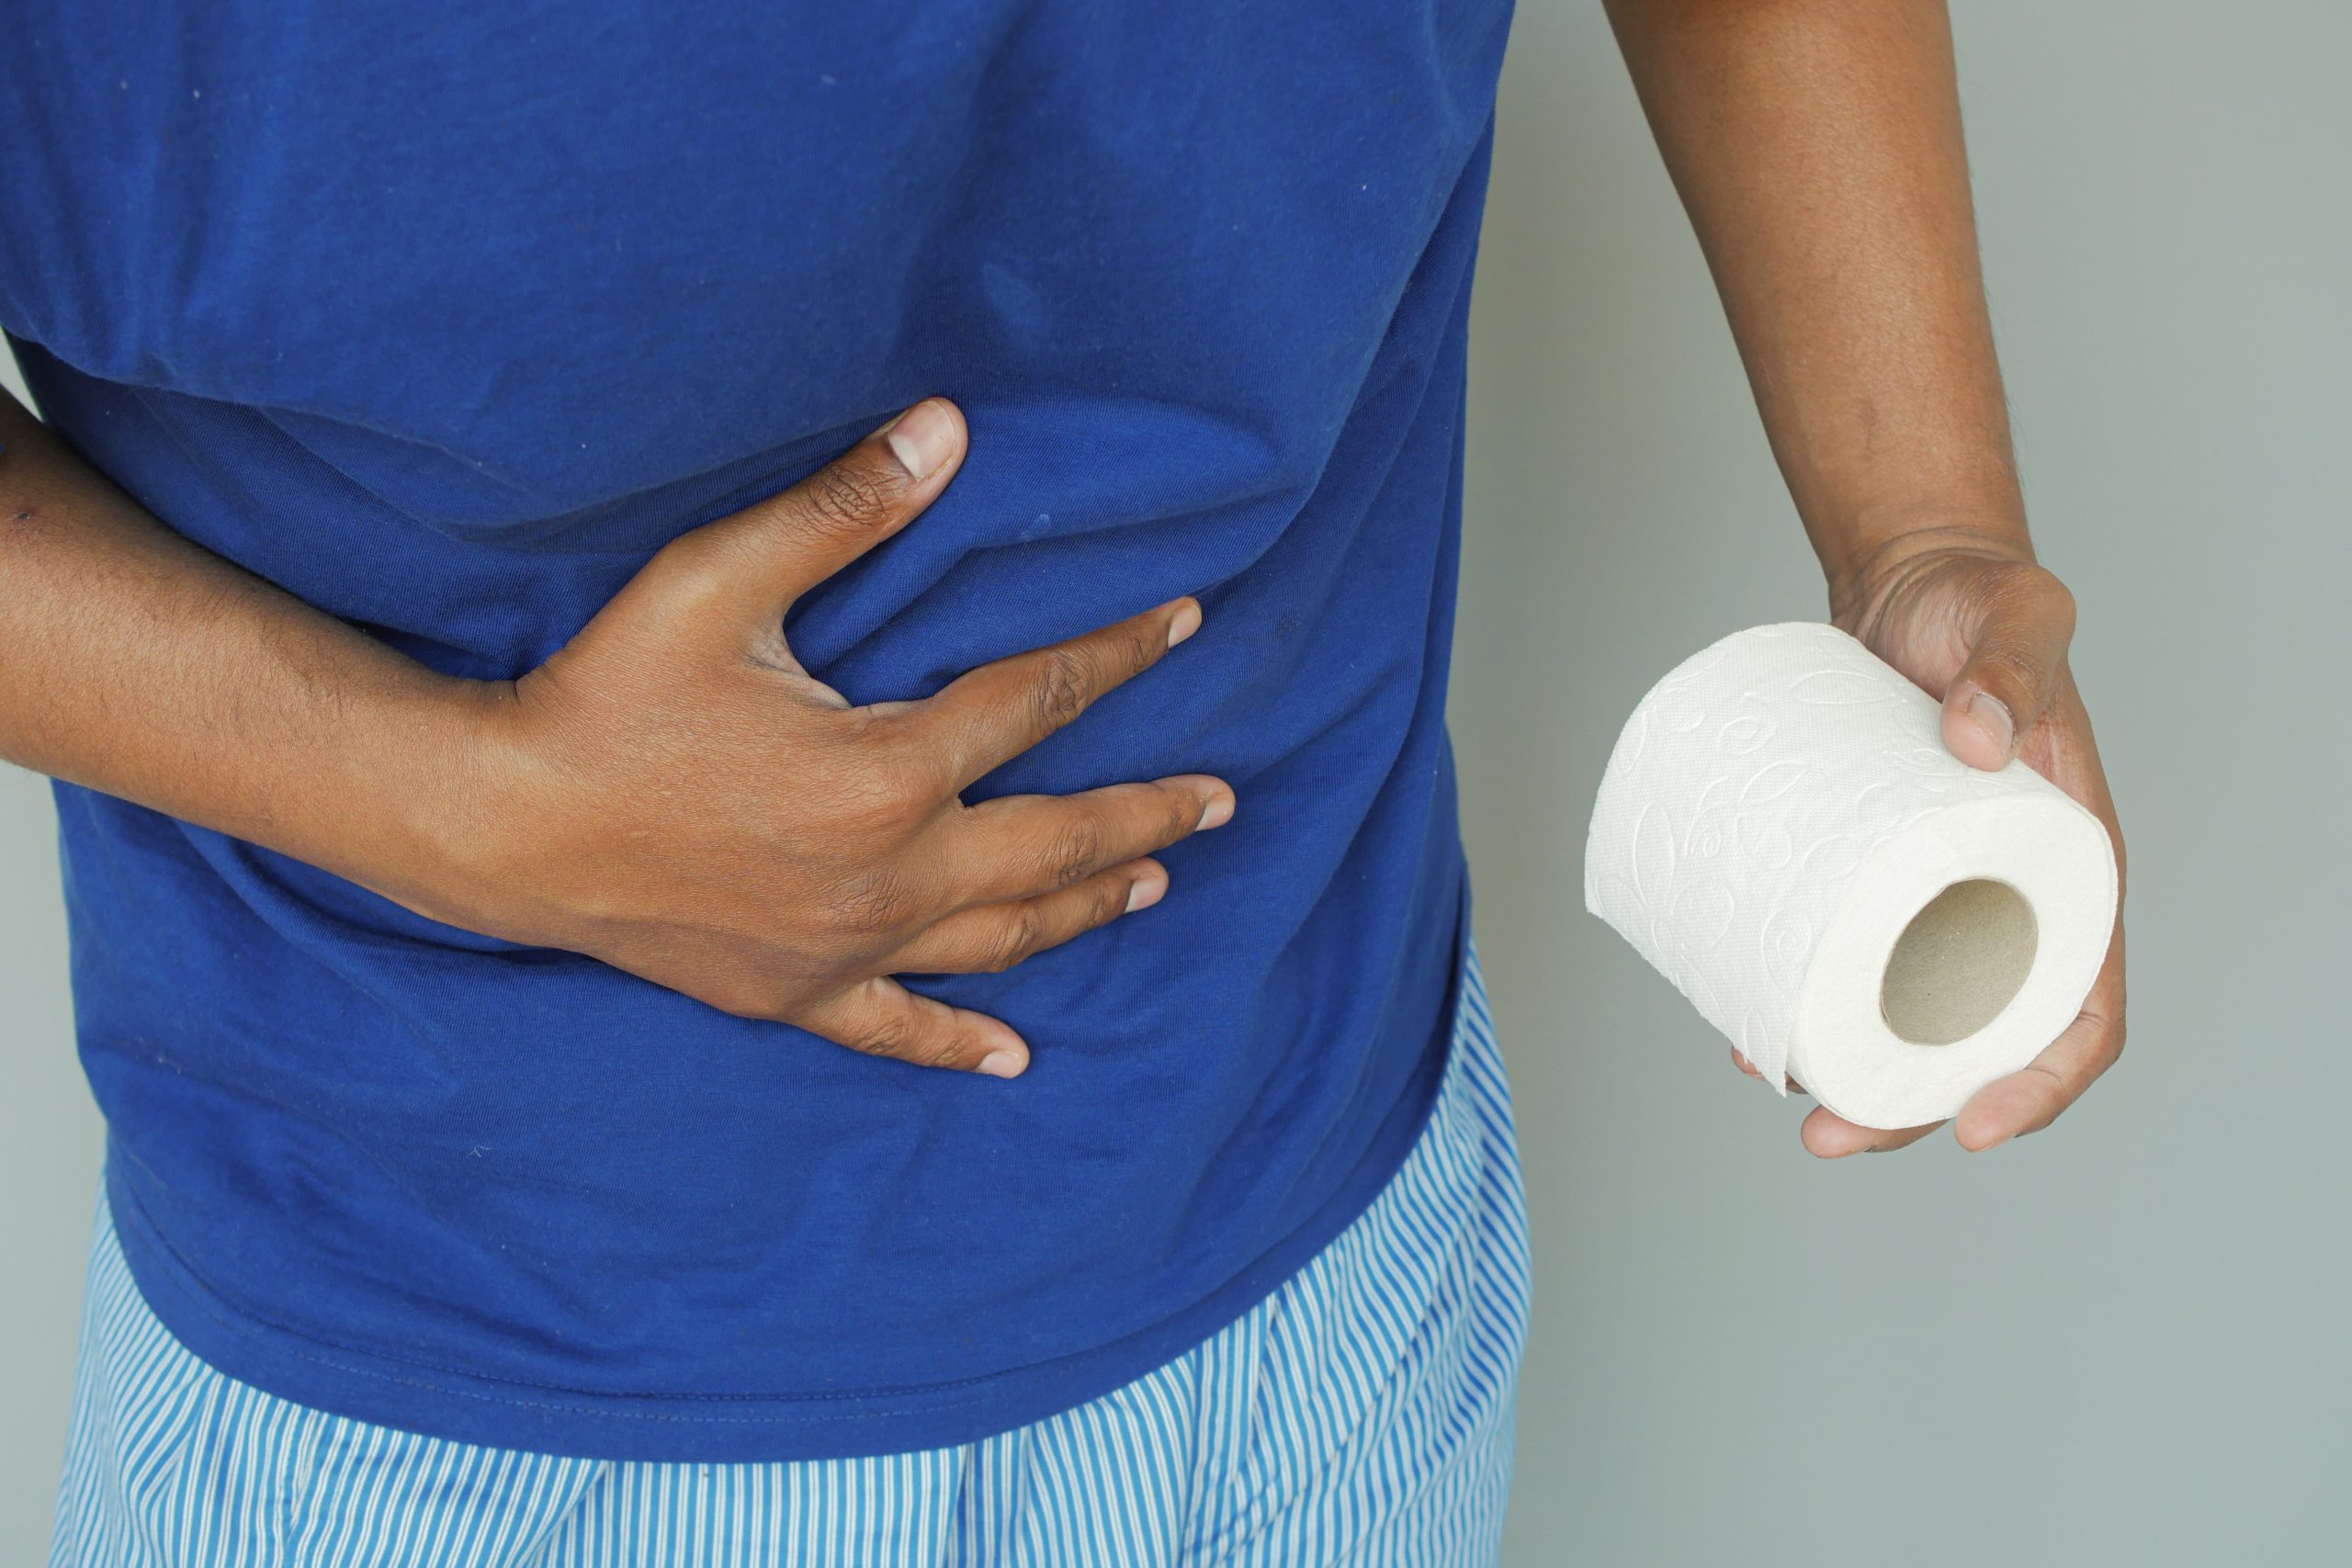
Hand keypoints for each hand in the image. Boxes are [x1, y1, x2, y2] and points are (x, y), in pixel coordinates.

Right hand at [421, 398, 1232, 1077]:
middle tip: (1221, 800)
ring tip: (1154, 884)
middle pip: (1059, 842)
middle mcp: (890, 874)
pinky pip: (899, 1031)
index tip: (1186, 623)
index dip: (1118, 655)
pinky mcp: (795, 997)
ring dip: (1089, 907)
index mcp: (887, 770)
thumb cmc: (604, 694)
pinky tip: (1013, 1060)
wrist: (501, 829)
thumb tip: (951, 426)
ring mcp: (848, 949)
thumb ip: (844, 509)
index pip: (1038, 701)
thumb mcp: (718, 581)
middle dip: (1149, 815)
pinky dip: (960, 1043)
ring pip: (1005, 936)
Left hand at [1730, 525, 2126, 1155]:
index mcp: (2072, 872)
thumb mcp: (2017, 618)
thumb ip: (2008, 667)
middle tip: (1825, 1133)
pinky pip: (1844, 957)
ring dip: (1845, 1075)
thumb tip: (1972, 739)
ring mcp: (1930, 893)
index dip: (2041, 1084)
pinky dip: (1803, 1002)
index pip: (2081, 1011)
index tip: (1978, 1125)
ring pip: (1898, 1018)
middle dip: (1908, 1111)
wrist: (1912, 579)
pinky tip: (1749, 1029)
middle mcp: (2004, 901)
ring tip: (1771, 1083)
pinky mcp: (1867, 871)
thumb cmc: (1983, 601)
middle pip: (1973, 1046)